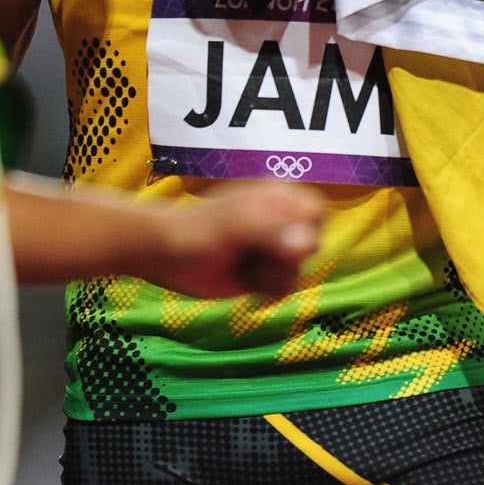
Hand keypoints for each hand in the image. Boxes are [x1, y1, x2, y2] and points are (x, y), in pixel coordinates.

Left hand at [148, 182, 323, 298]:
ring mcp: (274, 248)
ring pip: (300, 270)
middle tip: (252, 248)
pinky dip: (266, 288)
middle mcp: (282, 221)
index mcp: (277, 196)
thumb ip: (272, 232)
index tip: (273, 233)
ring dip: (270, 273)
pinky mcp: (267, 273)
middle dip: (282, 255)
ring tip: (242, 262)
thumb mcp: (235, 226)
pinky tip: (244, 278)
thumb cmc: (198, 231)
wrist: (168, 257)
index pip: (315, 210)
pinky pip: (287, 287)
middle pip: (313, 245)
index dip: (299, 227)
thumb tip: (309, 246)